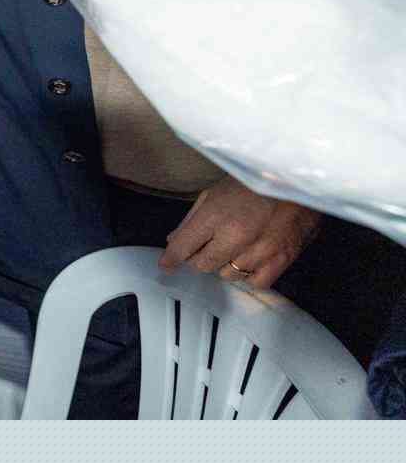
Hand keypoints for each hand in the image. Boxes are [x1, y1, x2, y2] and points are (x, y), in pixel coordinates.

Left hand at [158, 176, 322, 289]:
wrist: (297, 180)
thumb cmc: (253, 181)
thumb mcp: (215, 192)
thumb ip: (192, 219)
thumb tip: (174, 241)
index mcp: (215, 215)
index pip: (183, 246)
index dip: (171, 258)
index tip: (165, 264)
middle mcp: (236, 236)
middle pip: (203, 264)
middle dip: (198, 258)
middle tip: (204, 247)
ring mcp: (260, 250)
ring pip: (228, 275)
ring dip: (224, 265)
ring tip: (232, 248)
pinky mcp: (282, 258)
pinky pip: (256, 282)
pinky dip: (250, 275)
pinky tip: (250, 260)